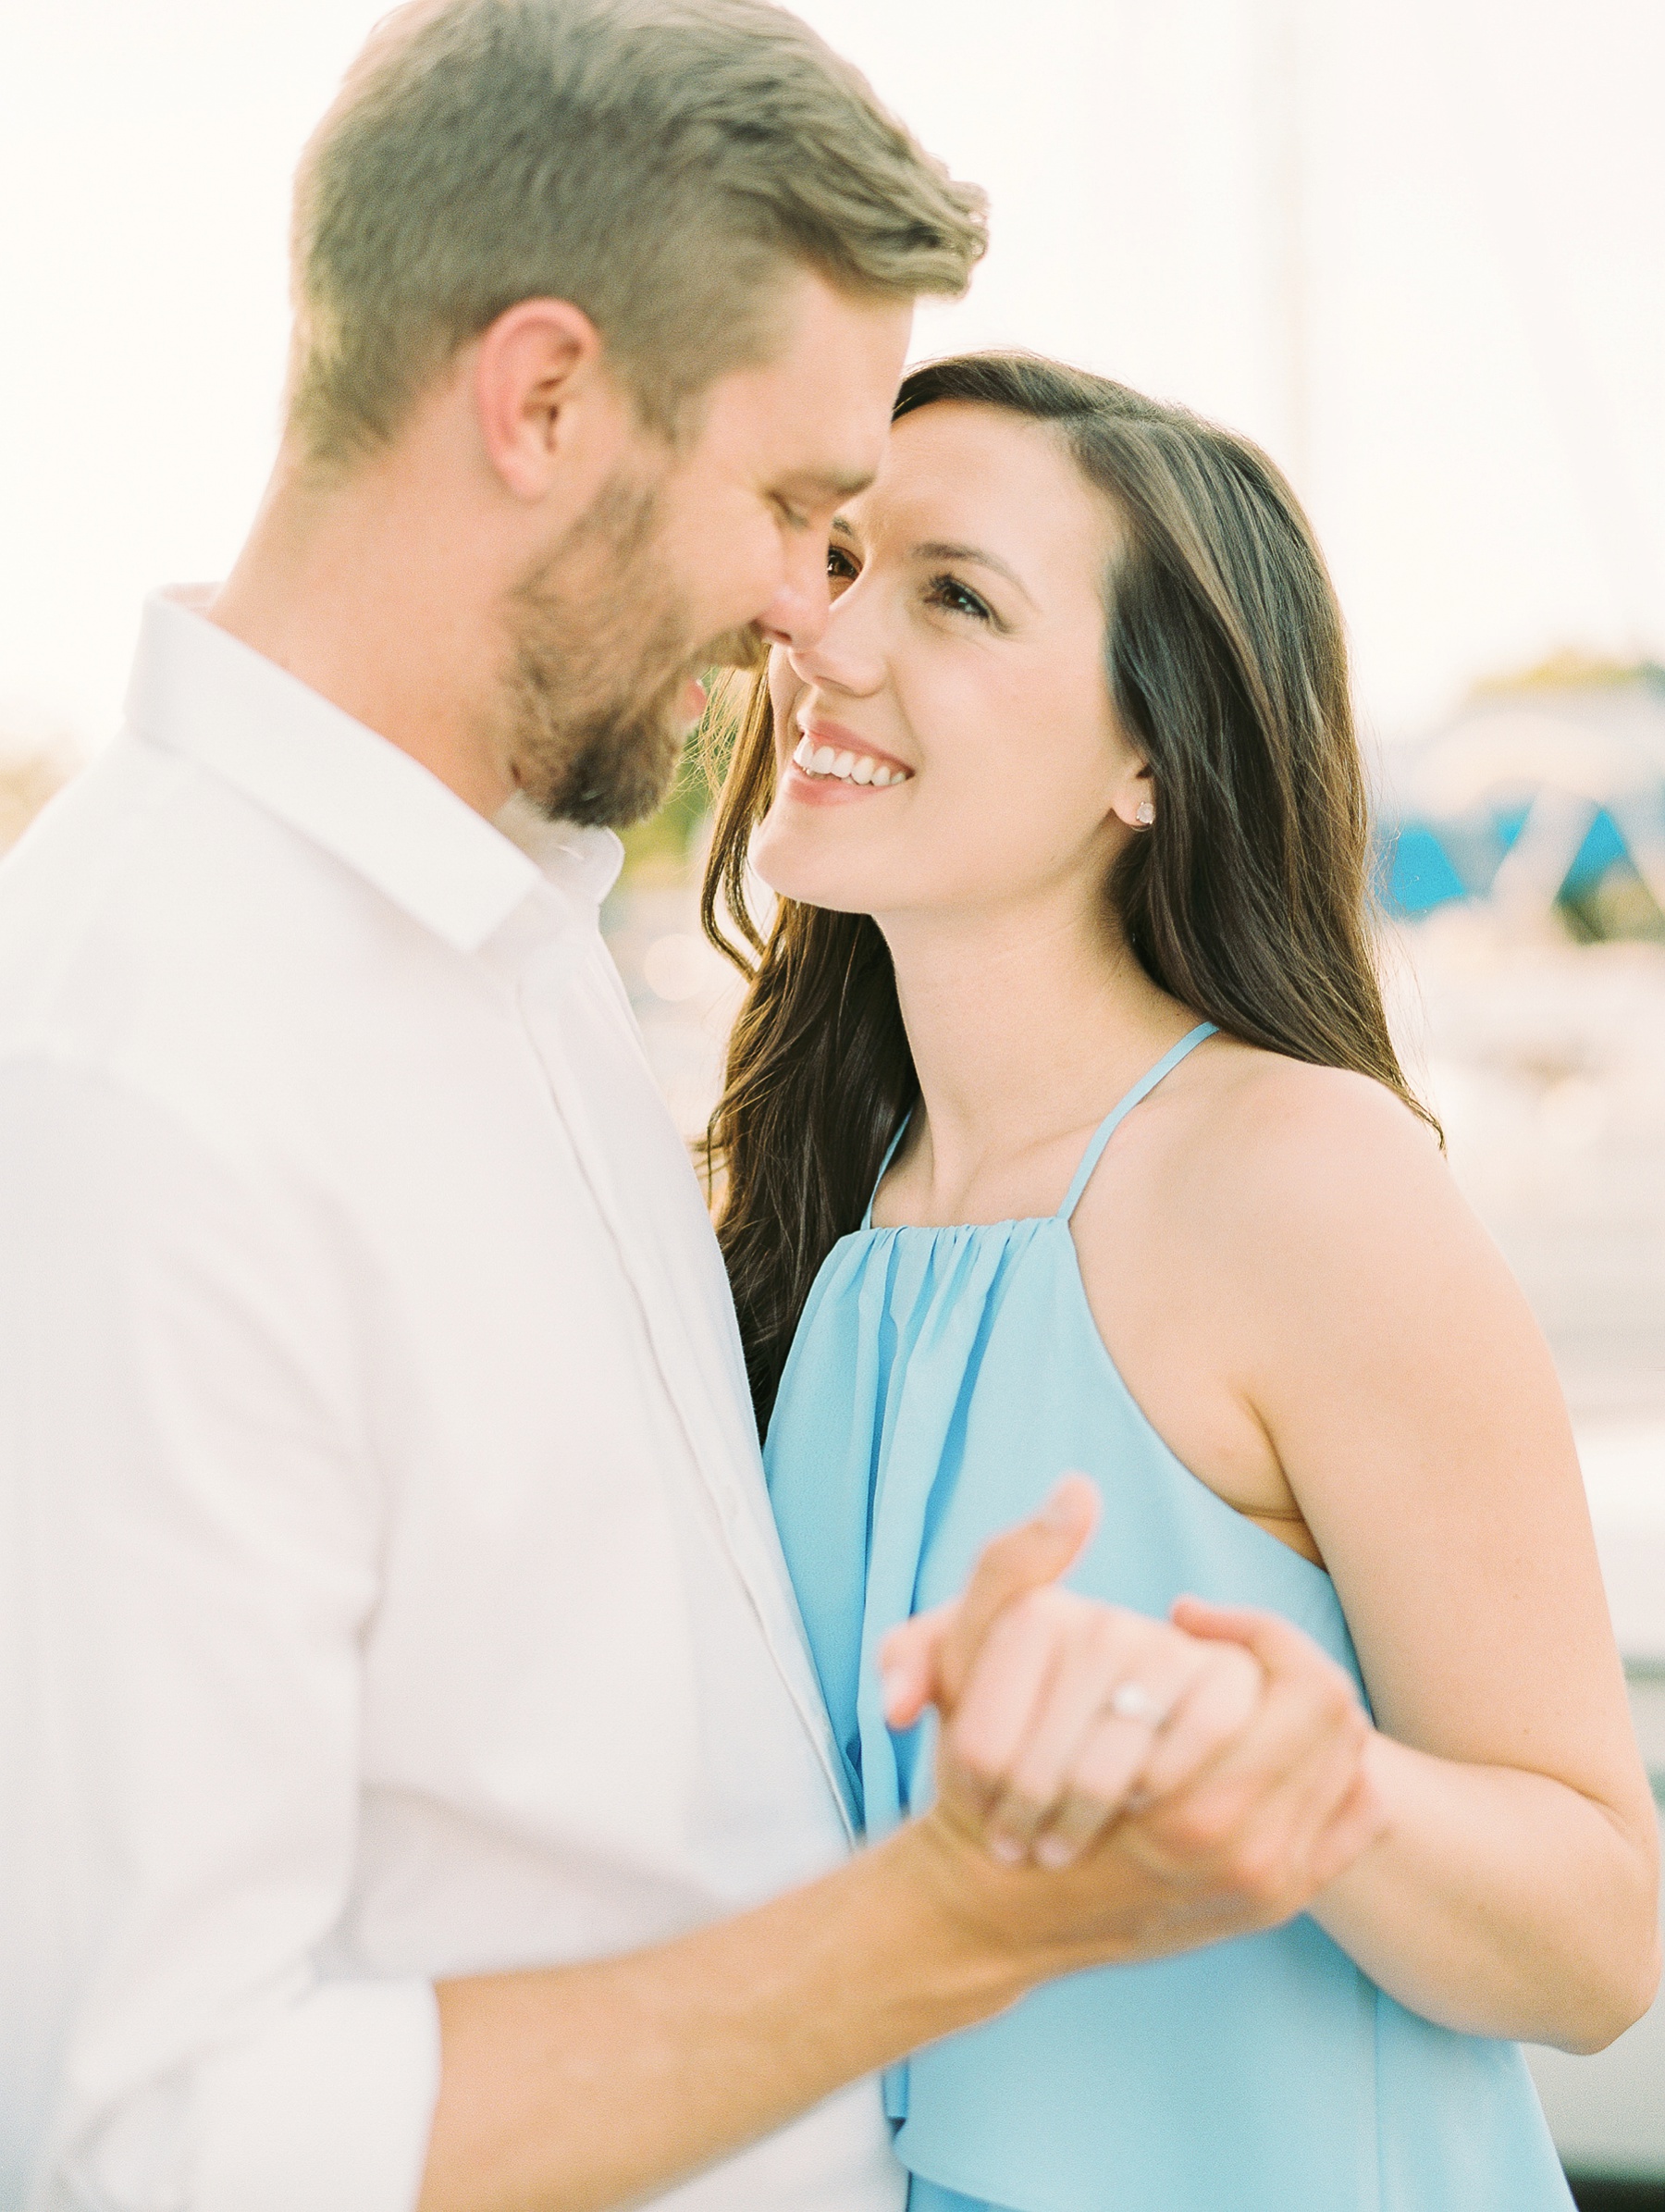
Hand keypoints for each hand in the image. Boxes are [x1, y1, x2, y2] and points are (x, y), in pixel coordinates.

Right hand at [881, 1478, 1383, 1937]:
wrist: (990, 1908)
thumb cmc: (977, 1780)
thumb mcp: (968, 1664)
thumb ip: (1017, 1564)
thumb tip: (1078, 1490)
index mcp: (1177, 1792)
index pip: (1299, 1679)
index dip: (1257, 1632)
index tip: (1189, 1619)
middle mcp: (1228, 1849)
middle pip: (1331, 1721)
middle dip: (1288, 1674)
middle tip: (1232, 1656)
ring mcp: (1255, 1885)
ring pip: (1347, 1765)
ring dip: (1315, 1722)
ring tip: (1254, 1696)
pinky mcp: (1269, 1905)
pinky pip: (1351, 1821)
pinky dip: (1336, 1781)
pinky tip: (1279, 1754)